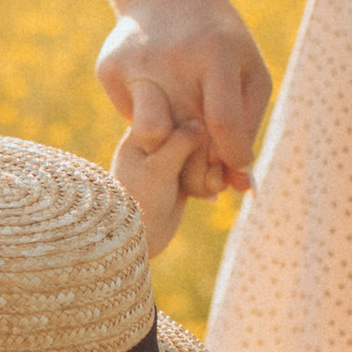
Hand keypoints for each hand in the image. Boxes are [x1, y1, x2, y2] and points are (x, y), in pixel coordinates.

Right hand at [96, 0, 269, 199]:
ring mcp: (136, 62)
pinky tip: (154, 94)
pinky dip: (146, 116)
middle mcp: (172, 56)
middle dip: (201, 161)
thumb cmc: (219, 42)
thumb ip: (248, 127)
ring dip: (166, 144)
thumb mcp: (248, 72)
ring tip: (179, 133)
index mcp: (215, 52)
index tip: (237, 165)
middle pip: (185, 136)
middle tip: (208, 160)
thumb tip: (240, 186)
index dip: (233, 156)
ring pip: (148, 134)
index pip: (224, 121)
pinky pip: (129, 117)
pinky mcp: (110, 69)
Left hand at [110, 93, 204, 257]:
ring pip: (207, 151)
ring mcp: (173, 157)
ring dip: (213, 170)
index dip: (196, 125)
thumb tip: (201, 122)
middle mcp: (158, 139)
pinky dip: (213, 180)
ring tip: (211, 188)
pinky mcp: (185, 174)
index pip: (178, 112)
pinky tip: (211, 196)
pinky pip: (209, 169)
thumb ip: (179, 143)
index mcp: (143, 129)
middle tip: (212, 171)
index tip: (204, 141)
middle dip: (209, 153)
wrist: (138, 239)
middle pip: (197, 131)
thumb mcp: (157, 170)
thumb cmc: (138, 202)